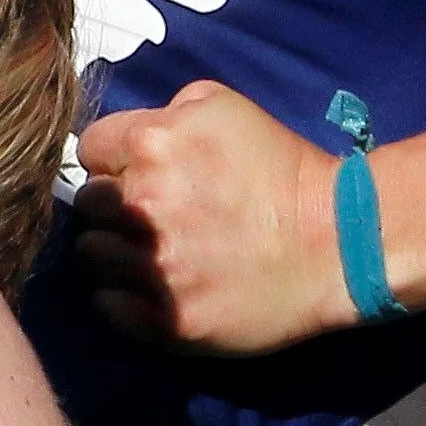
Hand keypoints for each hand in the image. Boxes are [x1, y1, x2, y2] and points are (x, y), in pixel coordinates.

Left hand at [74, 80, 354, 353]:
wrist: (338, 241)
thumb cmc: (283, 167)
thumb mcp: (224, 107)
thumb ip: (166, 113)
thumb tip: (132, 134)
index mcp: (152, 145)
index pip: (90, 148)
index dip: (112, 158)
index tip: (134, 171)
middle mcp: (143, 205)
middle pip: (86, 204)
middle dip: (111, 205)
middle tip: (145, 215)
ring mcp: (154, 267)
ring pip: (90, 255)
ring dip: (111, 252)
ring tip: (147, 253)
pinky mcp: (167, 318)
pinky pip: (106, 305)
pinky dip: (119, 296)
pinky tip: (150, 287)